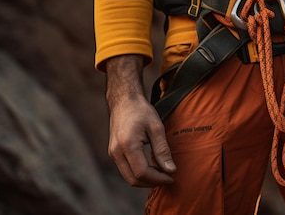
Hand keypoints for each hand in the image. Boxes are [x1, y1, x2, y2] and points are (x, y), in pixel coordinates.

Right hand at [105, 55, 176, 186]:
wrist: (124, 101)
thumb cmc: (141, 111)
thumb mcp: (156, 127)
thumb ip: (162, 150)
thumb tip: (171, 170)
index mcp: (127, 145)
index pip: (142, 173)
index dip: (158, 178)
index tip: (172, 177)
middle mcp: (116, 152)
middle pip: (133, 179)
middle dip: (152, 182)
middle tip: (168, 178)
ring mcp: (113, 153)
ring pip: (128, 177)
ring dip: (145, 180)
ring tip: (162, 174)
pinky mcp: (114, 153)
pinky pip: (126, 170)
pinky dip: (139, 174)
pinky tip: (152, 168)